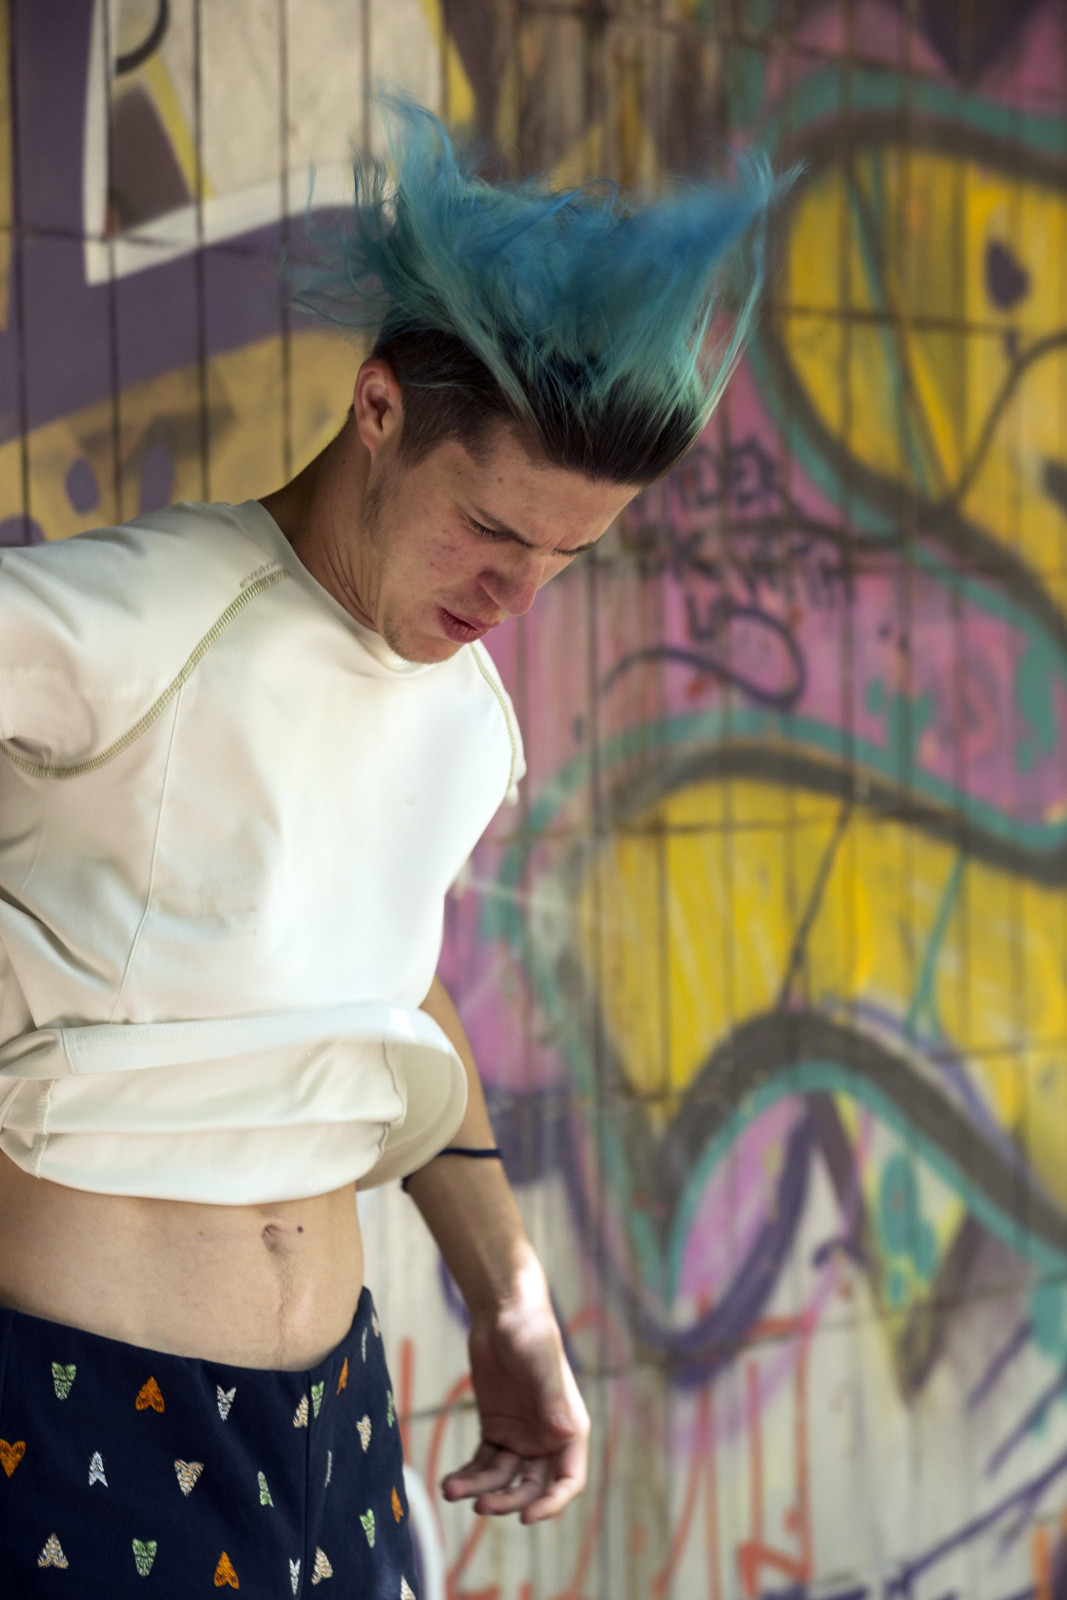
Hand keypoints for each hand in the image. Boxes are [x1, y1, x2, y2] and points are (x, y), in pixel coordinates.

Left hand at [441, 1290, 588, 1522]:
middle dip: (508, 1501)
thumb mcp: (542, 1366)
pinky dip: (469, 1474)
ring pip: (503, 1479)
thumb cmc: (532, 1335)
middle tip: (480, 1505)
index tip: (526, 1518)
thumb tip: (564, 1433)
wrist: (503, 1313)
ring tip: (451, 1489)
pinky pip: (483, 1462)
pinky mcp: (496, 1428)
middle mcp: (547, 1439)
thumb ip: (553, 1400)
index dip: (551, 1504)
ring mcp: (520, 1436)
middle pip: (532, 1488)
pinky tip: (450, 1481)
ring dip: (480, 1489)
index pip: (568, 1481)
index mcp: (569, 1430)